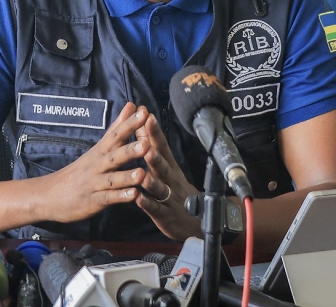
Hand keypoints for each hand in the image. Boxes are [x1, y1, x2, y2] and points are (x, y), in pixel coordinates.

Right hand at [41, 102, 149, 222]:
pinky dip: (120, 197)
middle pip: (115, 156)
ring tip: (142, 173)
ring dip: (127, 176)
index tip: (144, 111)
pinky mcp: (94, 201)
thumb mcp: (98, 147)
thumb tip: (132, 105)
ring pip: (112, 179)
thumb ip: (117, 128)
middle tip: (147, 142)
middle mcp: (98, 165)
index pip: (116, 134)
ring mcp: (95, 183)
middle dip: (131, 149)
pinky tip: (133, 196)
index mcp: (101, 151)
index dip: (130, 124)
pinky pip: (108, 199)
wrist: (50, 194)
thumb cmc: (80, 170)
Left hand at [134, 113, 201, 240]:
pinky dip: (147, 204)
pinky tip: (138, 198)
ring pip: (160, 188)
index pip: (162, 146)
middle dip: (154, 154)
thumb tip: (143, 122)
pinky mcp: (165, 215)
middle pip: (163, 165)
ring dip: (151, 181)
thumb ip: (154, 146)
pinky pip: (156, 209)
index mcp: (170, 166)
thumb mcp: (167, 167)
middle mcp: (171, 179)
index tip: (147, 116)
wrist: (196, 220)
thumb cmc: (176, 189)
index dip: (155, 132)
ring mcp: (170, 197)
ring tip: (142, 173)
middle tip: (145, 143)